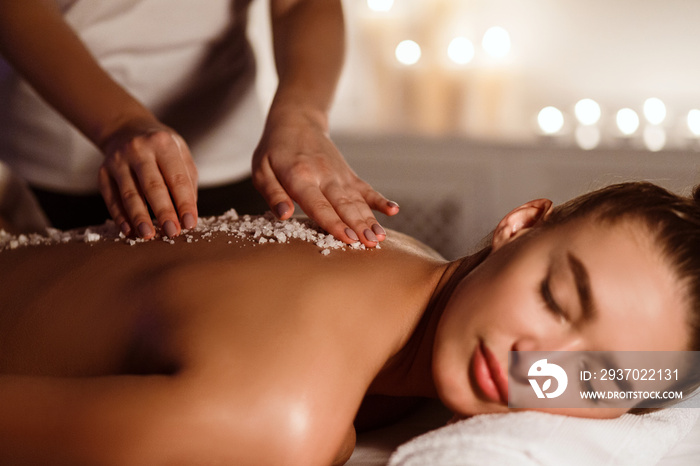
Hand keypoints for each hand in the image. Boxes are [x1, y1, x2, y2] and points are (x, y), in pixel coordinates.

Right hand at [98, 121, 198, 238]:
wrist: (126, 129)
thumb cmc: (161, 149)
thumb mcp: (180, 154)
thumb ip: (187, 182)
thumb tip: (187, 213)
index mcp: (162, 143)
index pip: (177, 177)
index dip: (184, 202)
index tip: (190, 223)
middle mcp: (138, 150)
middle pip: (152, 186)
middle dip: (163, 211)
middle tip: (172, 232)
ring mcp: (117, 161)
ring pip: (129, 193)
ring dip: (139, 217)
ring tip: (148, 235)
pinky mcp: (103, 173)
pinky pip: (111, 198)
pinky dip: (120, 217)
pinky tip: (129, 231)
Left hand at [252, 109, 398, 247]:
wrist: (297, 120)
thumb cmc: (274, 150)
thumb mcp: (261, 170)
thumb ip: (273, 193)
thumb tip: (284, 215)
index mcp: (300, 176)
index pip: (318, 204)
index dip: (334, 222)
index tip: (348, 238)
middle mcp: (324, 176)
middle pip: (343, 204)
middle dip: (358, 225)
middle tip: (370, 244)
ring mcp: (339, 175)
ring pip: (357, 200)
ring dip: (370, 220)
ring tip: (381, 238)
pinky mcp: (348, 175)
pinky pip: (366, 189)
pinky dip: (380, 200)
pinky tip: (394, 210)